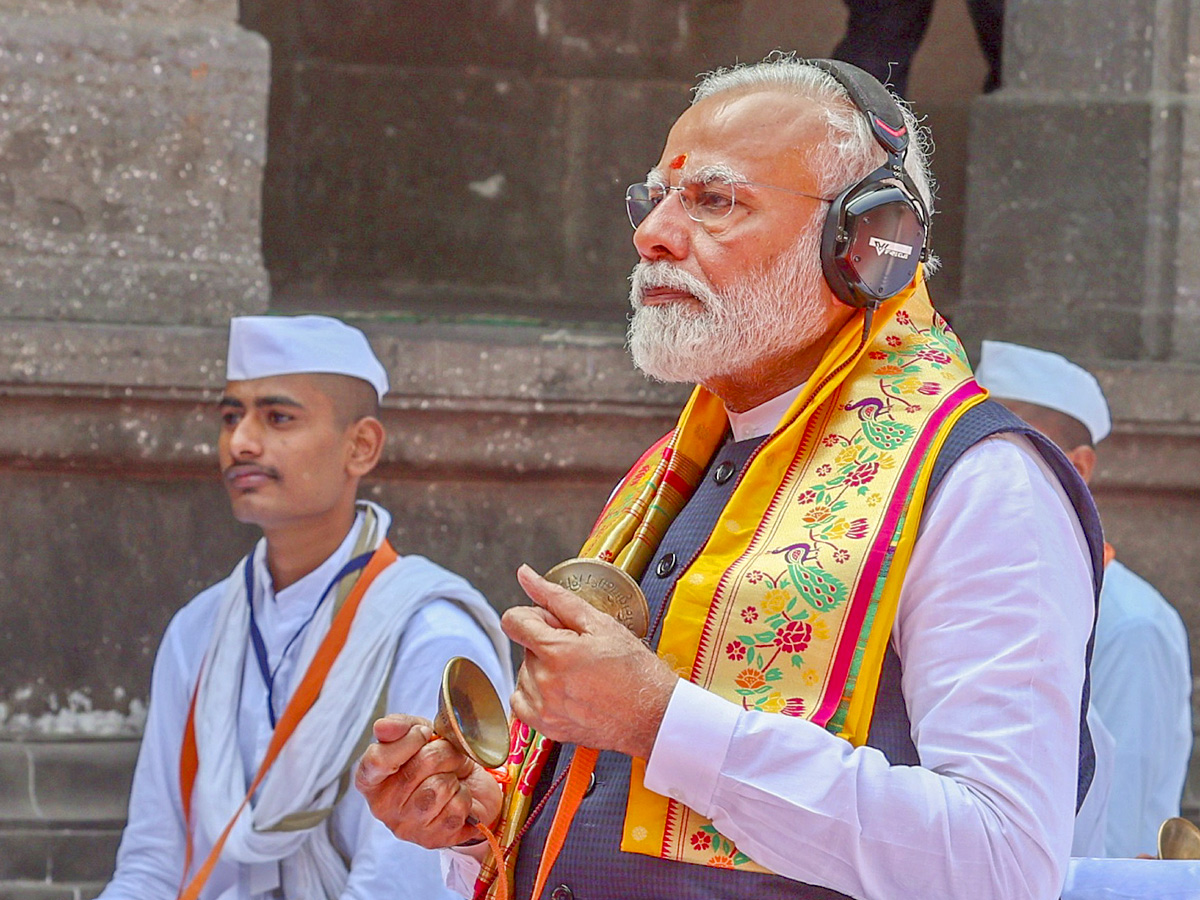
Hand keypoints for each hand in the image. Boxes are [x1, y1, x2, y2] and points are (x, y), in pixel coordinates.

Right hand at [355, 714, 503, 848]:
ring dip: (454, 776)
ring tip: (451, 779)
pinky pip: (456, 806)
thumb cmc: (439, 764)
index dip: (409, 740)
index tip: (424, 733)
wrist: (470, 791)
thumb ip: (401, 727)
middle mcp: (382, 807)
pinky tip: (456, 799)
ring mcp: (406, 827)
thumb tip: (382, 726)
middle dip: (444, 752)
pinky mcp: (432, 840)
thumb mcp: (421, 736)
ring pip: (440, 787)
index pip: (377, 760)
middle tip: (448, 756)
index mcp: (371, 779)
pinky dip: (464, 797)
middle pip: (421, 764)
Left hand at [502, 564, 678, 758]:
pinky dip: (536, 693)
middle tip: (580, 651)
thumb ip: (556, 597)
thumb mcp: (600, 623)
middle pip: (525, 647)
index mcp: (555, 651)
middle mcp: (544, 682)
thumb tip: (526, 575)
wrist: (653, 715)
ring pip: (525, 673)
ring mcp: (544, 708)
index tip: (552, 623)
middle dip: (547, 642)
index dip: (534, 616)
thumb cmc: (635, 671)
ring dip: (543, 668)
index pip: (514, 621)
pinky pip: (521, 702)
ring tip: (578, 673)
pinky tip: (563, 690)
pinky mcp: (547, 728)